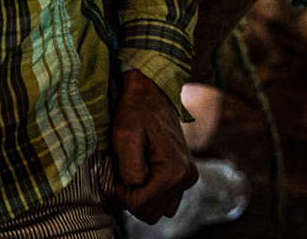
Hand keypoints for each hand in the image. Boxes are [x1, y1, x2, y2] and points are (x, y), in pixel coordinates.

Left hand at [112, 68, 199, 223]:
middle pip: (152, 212)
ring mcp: (188, 177)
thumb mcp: (124, 136)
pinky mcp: (185, 175)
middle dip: (133, 197)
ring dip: (142, 195)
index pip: (142, 206)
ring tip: (134, 169)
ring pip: (159, 209)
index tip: (118, 172)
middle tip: (124, 172)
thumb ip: (129, 170)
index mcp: (175, 170)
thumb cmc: (135, 111)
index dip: (123, 193)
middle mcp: (187, 177)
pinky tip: (143, 171)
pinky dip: (151, 191)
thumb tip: (133, 191)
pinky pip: (165, 199)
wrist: (152, 92)